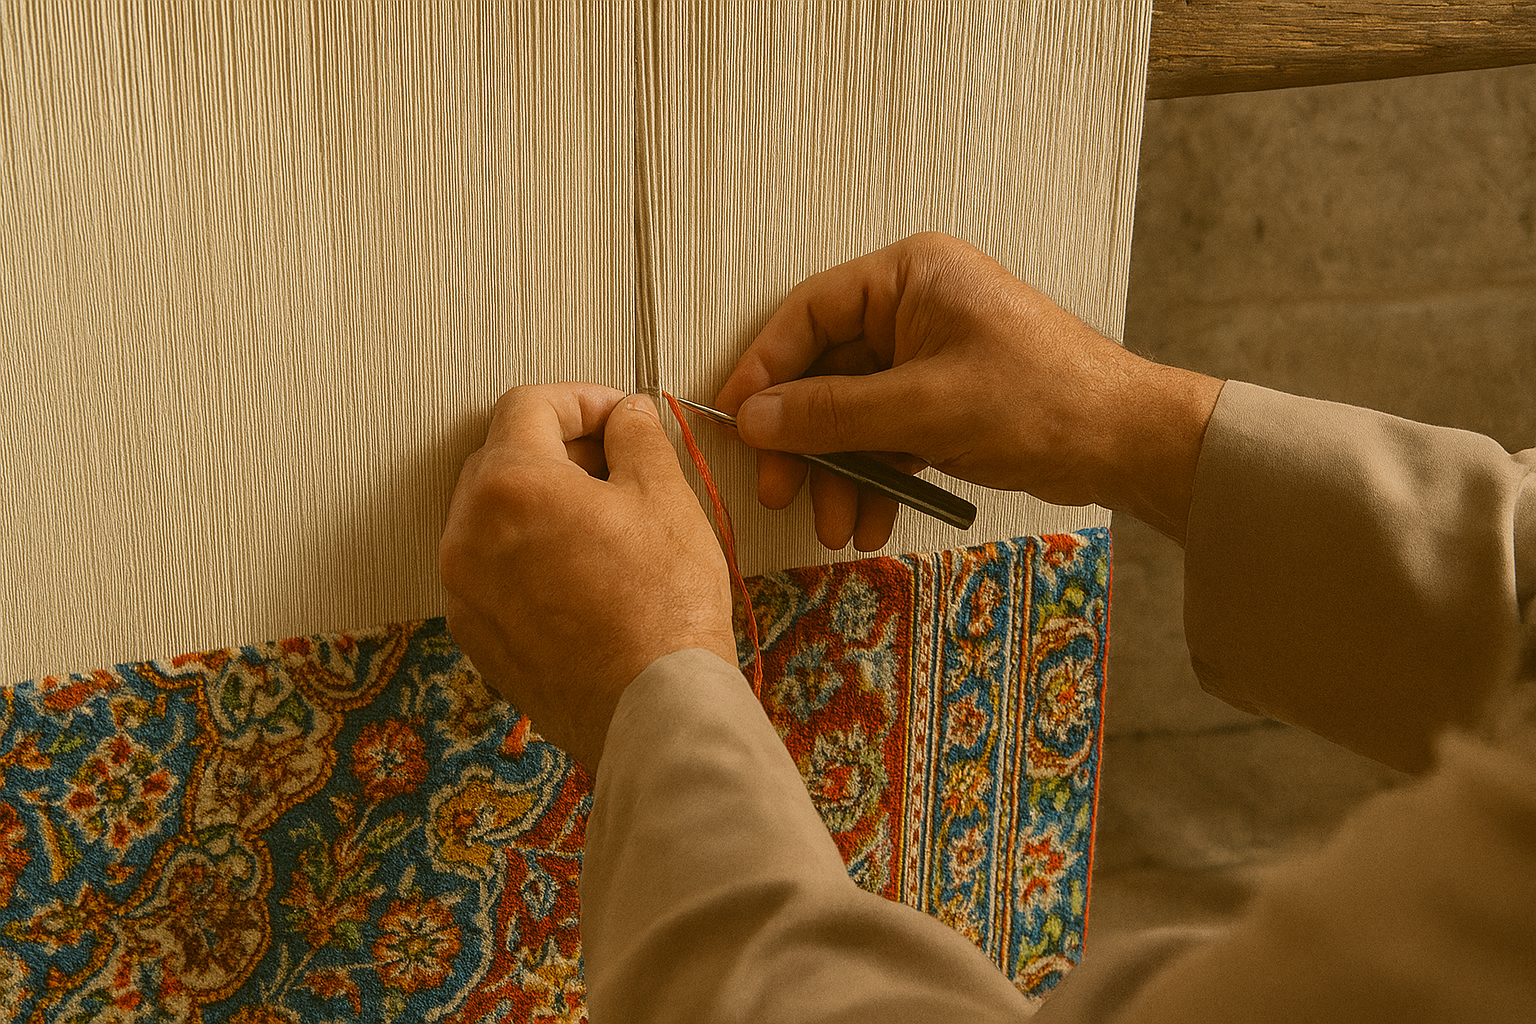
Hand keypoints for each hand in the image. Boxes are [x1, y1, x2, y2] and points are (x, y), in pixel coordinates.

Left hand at [439, 383, 735, 774]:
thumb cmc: (663, 609)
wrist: (653, 710)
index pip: (527, 405)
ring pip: (491, 516)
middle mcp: (467, 534)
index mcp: (508, 485)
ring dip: (540, 503)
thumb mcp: (665, 498)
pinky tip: (584, 574)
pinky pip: (491, 570)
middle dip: (557, 449)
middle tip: (616, 467)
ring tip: (605, 525)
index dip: (580, 399)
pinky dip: (528, 555)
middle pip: (500, 457)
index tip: (617, 418)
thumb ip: (637, 437)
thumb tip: (626, 415)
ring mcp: (465, 589)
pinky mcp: (476, 634)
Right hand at [715, 232, 1222, 547]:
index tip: (734, 423)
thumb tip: (753, 420)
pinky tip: (871, 520)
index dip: (765, 369)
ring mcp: (929, 356)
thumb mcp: (924, 408)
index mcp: (910, 275)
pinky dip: (876, 477)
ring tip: (840, 526)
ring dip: (841, 472)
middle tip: (781, 493)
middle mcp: (914, 306)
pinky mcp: (945, 400)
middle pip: (827, 371)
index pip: (810, 313)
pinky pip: (887, 435)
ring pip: (854, 413)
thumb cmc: (1040, 401)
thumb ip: (832, 413)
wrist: (1127, 444)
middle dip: (806, 441)